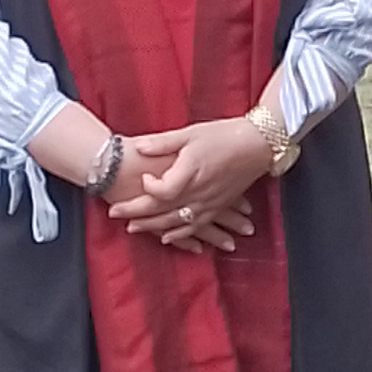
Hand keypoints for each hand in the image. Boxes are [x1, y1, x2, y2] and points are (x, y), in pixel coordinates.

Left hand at [116, 117, 274, 241]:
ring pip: (177, 222)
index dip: (147, 188)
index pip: (162, 191)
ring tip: (132, 228)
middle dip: (137, 213)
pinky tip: (166, 238)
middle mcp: (199, 192)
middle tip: (114, 213)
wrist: (258, 144)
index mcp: (191, 172)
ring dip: (153, 227)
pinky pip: (196, 226)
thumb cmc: (224, 134)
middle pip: (163, 210)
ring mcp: (209, 202)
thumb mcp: (191, 133)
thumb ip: (163, 143)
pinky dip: (180, 235)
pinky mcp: (218, 206)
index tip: (142, 177)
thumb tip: (138, 147)